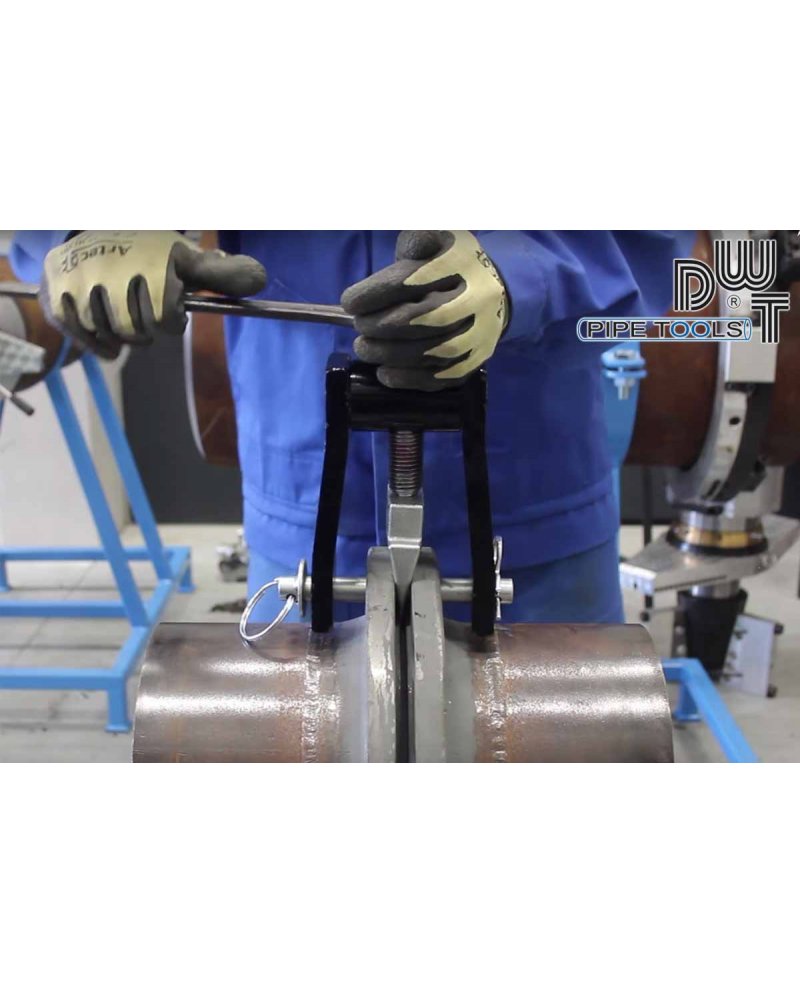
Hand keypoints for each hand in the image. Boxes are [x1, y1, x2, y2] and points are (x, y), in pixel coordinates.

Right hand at [40, 231, 266, 358]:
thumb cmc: (149, 253)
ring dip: (122, 335)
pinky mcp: (58, 290)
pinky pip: (82, 333)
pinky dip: (97, 342)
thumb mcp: (185, 259)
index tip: (168, 310)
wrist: (92, 230)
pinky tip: (108, 339)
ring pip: (111, 334)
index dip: (170, 322)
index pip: (165, 319)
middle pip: (138, 331)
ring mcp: (82, 279)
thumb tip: (260, 279)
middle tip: (143, 313)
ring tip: (125, 319)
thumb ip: (220, 273)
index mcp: (150, 261)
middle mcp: (114, 267)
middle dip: (145, 328)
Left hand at [341, 230, 508, 389]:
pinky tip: (385, 374)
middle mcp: (476, 298)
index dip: (375, 293)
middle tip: (359, 327)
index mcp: (461, 262)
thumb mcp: (435, 239)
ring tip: (364, 348)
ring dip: (390, 355)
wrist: (496, 290)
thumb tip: (407, 252)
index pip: (412, 280)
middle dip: (381, 326)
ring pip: (433, 352)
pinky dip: (410, 379)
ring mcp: (480, 332)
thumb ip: (416, 240)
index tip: (349, 302)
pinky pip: (443, 377)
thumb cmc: (451, 263)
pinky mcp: (478, 359)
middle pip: (424, 318)